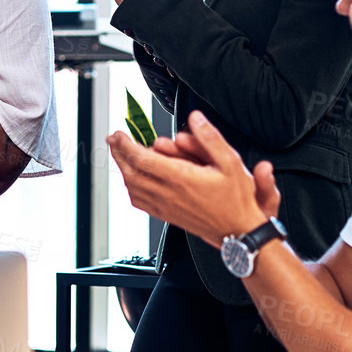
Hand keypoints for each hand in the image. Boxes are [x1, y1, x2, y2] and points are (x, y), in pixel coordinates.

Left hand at [106, 111, 269, 247]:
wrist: (238, 231)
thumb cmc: (236, 200)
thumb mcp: (231, 162)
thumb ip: (210, 138)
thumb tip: (195, 119)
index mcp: (181, 178)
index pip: (142, 159)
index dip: (126, 144)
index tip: (119, 133)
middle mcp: (168, 194)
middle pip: (131, 172)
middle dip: (118, 153)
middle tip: (113, 140)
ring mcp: (165, 207)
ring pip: (132, 187)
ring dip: (123, 169)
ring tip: (120, 155)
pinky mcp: (166, 215)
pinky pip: (139, 201)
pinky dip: (130, 187)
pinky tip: (133, 179)